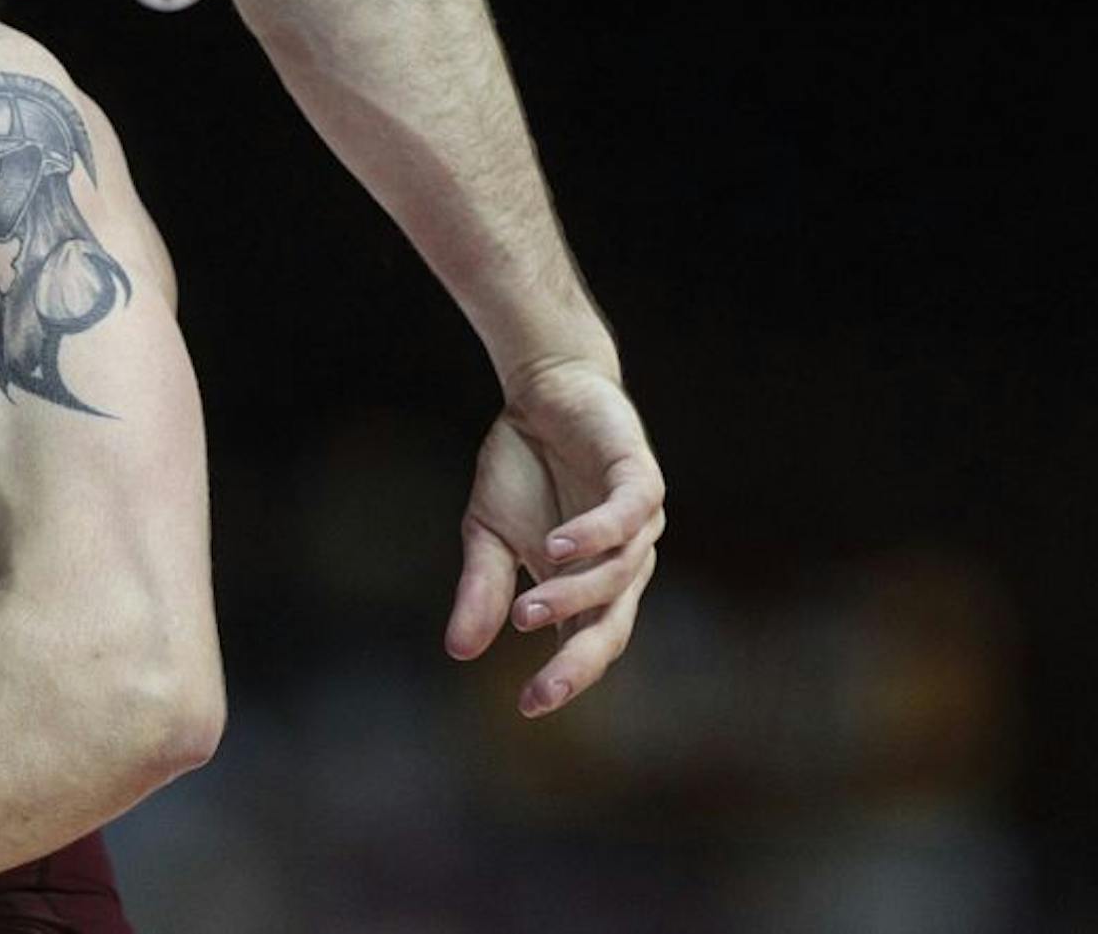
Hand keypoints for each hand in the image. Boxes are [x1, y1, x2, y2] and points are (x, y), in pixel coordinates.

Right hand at [445, 358, 665, 716]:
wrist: (541, 392)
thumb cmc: (522, 468)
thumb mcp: (487, 533)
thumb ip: (481, 589)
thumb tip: (459, 651)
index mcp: (590, 583)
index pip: (586, 641)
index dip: (564, 676)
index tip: (527, 706)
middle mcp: (624, 561)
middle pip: (612, 624)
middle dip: (580, 662)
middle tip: (543, 690)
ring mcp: (637, 522)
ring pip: (617, 574)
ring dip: (570, 596)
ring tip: (524, 611)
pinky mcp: (639, 476)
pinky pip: (626, 514)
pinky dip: (593, 534)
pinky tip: (556, 546)